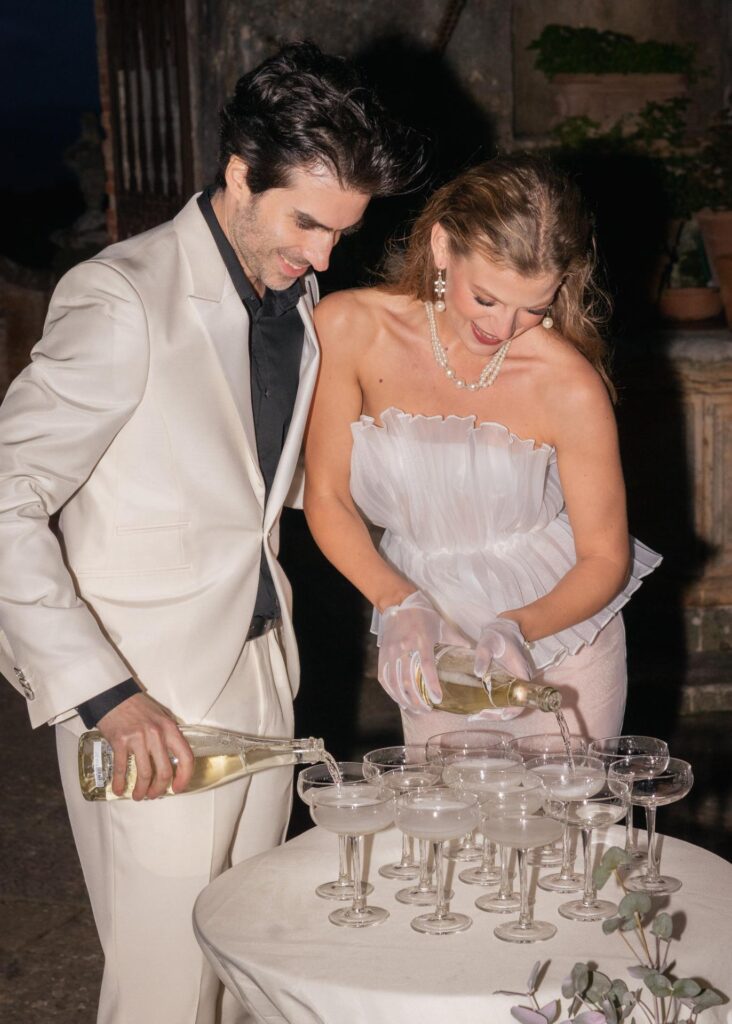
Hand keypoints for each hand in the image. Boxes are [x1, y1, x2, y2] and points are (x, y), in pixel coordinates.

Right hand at [97, 693, 194, 799]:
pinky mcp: (120, 742)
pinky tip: (119, 789)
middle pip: (164, 771)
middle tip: (154, 795)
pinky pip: (122, 768)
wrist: (115, 697)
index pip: (186, 757)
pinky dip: (120, 783)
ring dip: (141, 790)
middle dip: (159, 788)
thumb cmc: (139, 708)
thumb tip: (172, 759)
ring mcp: (138, 739)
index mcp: (170, 729)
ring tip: (138, 796)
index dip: (184, 776)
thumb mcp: (161, 717)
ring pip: (145, 774)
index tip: (178, 788)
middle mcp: (157, 735)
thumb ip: (168, 736)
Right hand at [378, 591, 448, 712]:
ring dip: (403, 698)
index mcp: (422, 641)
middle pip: (408, 679)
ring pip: (395, 681)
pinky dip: (390, 690)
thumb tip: (475, 652)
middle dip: (417, 698)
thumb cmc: (425, 616)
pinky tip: (398, 698)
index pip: (426, 667)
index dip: (431, 685)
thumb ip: (458, 640)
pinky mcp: (383, 653)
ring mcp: (391, 651)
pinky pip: (384, 676)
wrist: (400, 604)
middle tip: (426, 710)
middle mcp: (405, 647)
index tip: (437, 699)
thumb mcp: (443, 626)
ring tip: (413, 708)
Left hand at [468, 618, 534, 723]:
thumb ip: (482, 656)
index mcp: (521, 673)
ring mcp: (515, 682)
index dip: (512, 710)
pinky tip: (478, 707)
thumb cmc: (497, 635)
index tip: (499, 714)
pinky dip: (492, 705)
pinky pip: (503, 698)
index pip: (522, 698)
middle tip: (478, 716)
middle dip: (497, 714)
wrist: (504, 628)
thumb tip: (478, 673)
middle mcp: (521, 681)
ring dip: (494, 712)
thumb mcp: (487, 642)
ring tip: (475, 715)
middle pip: (514, 706)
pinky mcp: (508, 682)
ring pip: (508, 704)